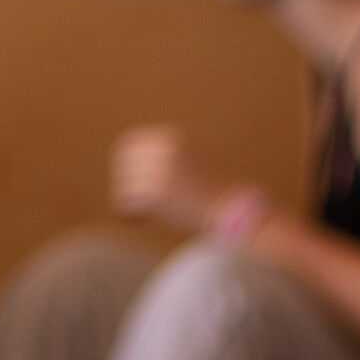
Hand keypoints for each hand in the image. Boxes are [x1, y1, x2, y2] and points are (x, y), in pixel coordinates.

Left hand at [110, 124, 232, 231]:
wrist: (237, 211)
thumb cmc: (219, 194)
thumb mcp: (194, 164)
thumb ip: (169, 160)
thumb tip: (135, 168)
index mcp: (172, 138)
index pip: (129, 143)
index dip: (126, 163)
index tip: (132, 180)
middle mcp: (164, 151)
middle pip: (122, 164)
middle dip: (125, 181)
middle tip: (133, 199)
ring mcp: (159, 172)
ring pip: (123, 186)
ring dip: (129, 200)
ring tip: (142, 214)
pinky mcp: (156, 195)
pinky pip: (126, 204)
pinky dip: (130, 214)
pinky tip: (139, 221)